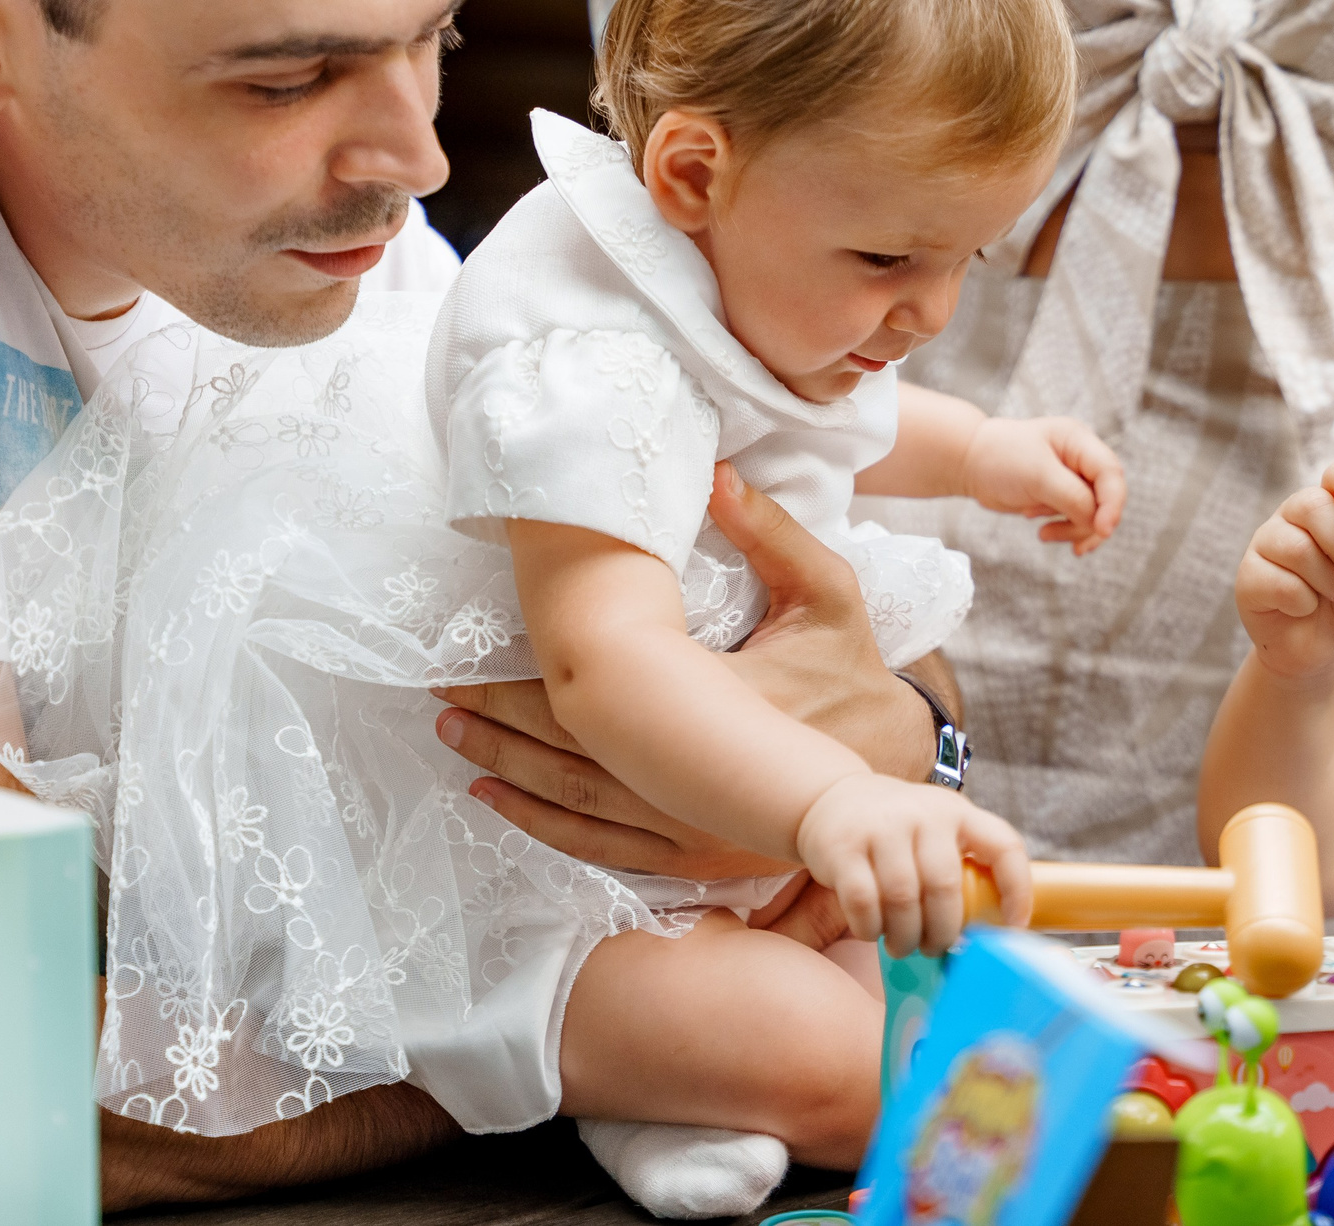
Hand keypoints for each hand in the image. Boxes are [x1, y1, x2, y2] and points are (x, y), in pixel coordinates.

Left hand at [435, 463, 931, 874]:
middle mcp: (694, 779)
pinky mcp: (693, 860)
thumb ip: (772, 534)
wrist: (894, 777)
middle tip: (440, 691)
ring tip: (454, 736)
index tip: (472, 653)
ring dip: (508, 771)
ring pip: (576, 807)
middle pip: (572, 754)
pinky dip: (543, 826)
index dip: (530, 675)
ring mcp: (690, 829)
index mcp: (718, 708)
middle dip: (500, 720)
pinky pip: (602, 850)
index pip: (600, 695)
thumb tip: (717, 473)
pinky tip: (500, 800)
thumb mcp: (826, 594)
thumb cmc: (856, 674)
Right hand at [795, 772, 1031, 956]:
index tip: (1014, 927)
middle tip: (936, 948)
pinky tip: (872, 931)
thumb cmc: (899, 830)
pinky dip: (871, 928)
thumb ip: (963, 864)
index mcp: (957, 813)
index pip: (1003, 845)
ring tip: (904, 946)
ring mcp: (881, 828)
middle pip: (945, 886)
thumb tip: (992, 930)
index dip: (1017, 889)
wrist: (833, 798)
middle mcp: (923, 815)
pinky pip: (863, 901)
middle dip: (944, 931)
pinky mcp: (843, 846)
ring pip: (903, 899)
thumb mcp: (938, 828)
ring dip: (906, 936)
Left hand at [963, 416, 1125, 553]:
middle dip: (1091, 524)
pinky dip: (1063, 529)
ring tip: (1044, 535)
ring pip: (1092, 513)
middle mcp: (1081, 459)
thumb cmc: (1000, 459)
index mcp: (1079, 442)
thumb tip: (1096, 521)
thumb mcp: (1038, 476)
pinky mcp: (1060, 496)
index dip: (1113, 504)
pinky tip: (1042, 531)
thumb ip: (1072, 497)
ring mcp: (1072, 479)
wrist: (969, 462)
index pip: (1111, 474)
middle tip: (1074, 545)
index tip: (1103, 530)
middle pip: (1106, 498)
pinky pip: (1075, 519)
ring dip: (1073, 530)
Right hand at [1235, 461, 1333, 679]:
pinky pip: (1279, 582)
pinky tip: (1302, 608)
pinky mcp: (1248, 575)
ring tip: (1333, 595)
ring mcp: (1267, 543)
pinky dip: (1302, 603)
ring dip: (1327, 581)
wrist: (1326, 652)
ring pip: (1297, 547)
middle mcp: (1295, 518)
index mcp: (1331, 508)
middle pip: (1312, 504)